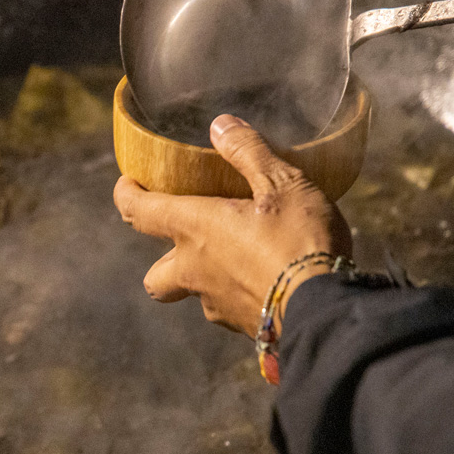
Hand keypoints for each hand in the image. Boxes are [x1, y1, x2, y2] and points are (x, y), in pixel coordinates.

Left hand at [113, 114, 353, 334]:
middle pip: (155, 278)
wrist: (326, 312)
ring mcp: (218, 305)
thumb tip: (220, 126)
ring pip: (194, 296)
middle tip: (183, 241)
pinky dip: (239, 295)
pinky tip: (268, 279)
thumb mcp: (283, 184)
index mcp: (195, 229)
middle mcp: (195, 271)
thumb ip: (249, 153)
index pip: (138, 212)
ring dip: (204, 279)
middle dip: (161, 260)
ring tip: (236, 258)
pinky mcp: (245, 327)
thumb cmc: (300, 242)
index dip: (126, 195)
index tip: (127, 185)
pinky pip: (230, 311)